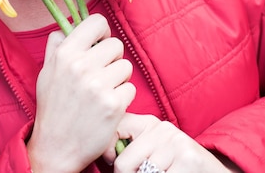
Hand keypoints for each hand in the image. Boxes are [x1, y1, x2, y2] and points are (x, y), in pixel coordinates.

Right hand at [27, 14, 135, 172]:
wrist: (57, 146)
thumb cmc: (53, 106)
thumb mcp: (47, 70)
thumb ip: (57, 44)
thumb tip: (68, 26)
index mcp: (65, 53)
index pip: (97, 22)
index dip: (102, 33)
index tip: (99, 44)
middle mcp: (81, 66)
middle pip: (116, 44)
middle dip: (112, 58)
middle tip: (102, 73)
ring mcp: (98, 86)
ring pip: (126, 67)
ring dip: (119, 78)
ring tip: (104, 91)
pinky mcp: (114, 105)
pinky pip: (131, 89)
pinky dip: (123, 97)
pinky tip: (108, 106)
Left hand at [104, 113, 241, 172]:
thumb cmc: (178, 168)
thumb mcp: (154, 152)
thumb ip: (131, 148)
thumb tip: (104, 156)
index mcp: (150, 123)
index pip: (116, 129)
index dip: (110, 153)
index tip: (115, 164)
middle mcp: (162, 128)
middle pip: (123, 163)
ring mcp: (175, 143)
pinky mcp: (187, 159)